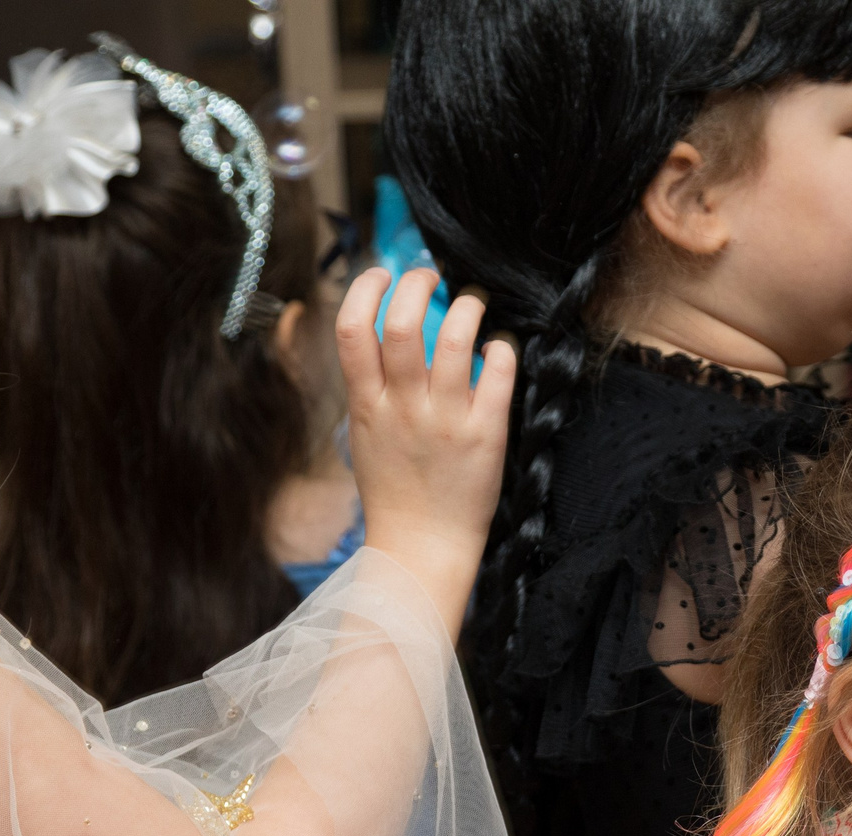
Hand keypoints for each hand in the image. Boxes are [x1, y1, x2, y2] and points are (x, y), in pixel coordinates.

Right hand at [341, 267, 517, 603]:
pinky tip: (499, 349)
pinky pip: (496, 375)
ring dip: (466, 307)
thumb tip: (385, 334)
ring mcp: (444, 420)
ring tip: (473, 303)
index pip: (352, 329)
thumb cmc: (396, 490)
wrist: (422, 546)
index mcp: (366, 405)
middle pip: (400, 323)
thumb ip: (373, 387)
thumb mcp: (366, 435)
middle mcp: (403, 408)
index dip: (365, 289)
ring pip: (453, 340)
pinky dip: (499, 350)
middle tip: (431, 277)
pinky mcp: (485, 436)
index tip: (382, 273)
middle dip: (416, 284)